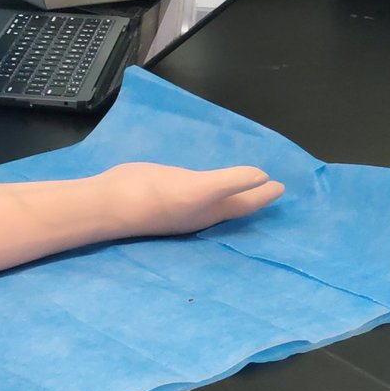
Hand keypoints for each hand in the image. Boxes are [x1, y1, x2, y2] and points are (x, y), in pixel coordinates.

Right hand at [101, 162, 283, 236]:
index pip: (246, 204)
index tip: (281, 187)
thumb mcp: (198, 187)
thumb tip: (264, 177)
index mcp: (211, 211)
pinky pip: (194, 192)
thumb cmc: (154, 196)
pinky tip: (200, 182)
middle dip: (250, 197)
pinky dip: (207, 187)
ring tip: (241, 184)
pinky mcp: (160, 198)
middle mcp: (198, 213)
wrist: (108, 204)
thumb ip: (231, 182)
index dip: (264, 196)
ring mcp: (178, 208)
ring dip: (230, 194)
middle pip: (232, 206)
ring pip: (214, 202)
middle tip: (267, 187)